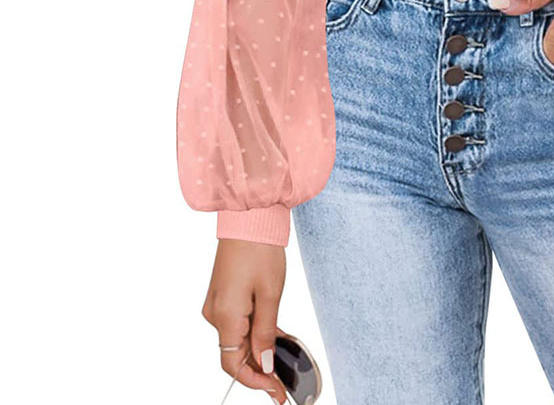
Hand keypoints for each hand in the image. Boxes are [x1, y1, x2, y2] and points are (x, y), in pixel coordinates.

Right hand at [202, 238, 288, 403]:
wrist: (249, 218)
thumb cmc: (260, 250)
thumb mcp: (271, 294)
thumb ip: (266, 332)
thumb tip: (266, 364)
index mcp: (225, 316)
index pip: (233, 364)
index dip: (255, 381)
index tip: (276, 392)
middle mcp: (215, 314)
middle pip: (235, 353)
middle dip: (260, 369)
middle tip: (285, 382)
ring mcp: (218, 305)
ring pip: (238, 339)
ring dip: (260, 351)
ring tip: (287, 360)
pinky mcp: (224, 296)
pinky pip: (239, 323)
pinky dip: (256, 333)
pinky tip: (276, 338)